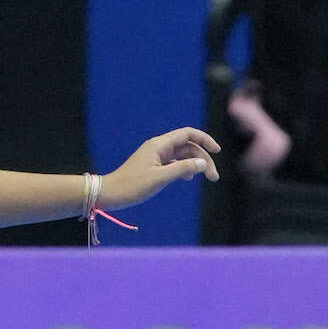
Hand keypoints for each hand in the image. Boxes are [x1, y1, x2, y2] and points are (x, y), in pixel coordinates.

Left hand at [99, 127, 220, 210]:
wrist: (110, 194)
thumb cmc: (132, 186)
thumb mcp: (160, 178)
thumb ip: (182, 169)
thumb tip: (202, 162)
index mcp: (159, 145)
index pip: (188, 134)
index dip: (205, 139)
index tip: (217, 151)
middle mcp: (158, 147)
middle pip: (188, 146)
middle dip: (203, 159)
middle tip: (213, 177)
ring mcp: (156, 157)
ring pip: (182, 156)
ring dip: (195, 165)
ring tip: (206, 178)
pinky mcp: (153, 166)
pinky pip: (174, 163)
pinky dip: (184, 168)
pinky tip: (188, 178)